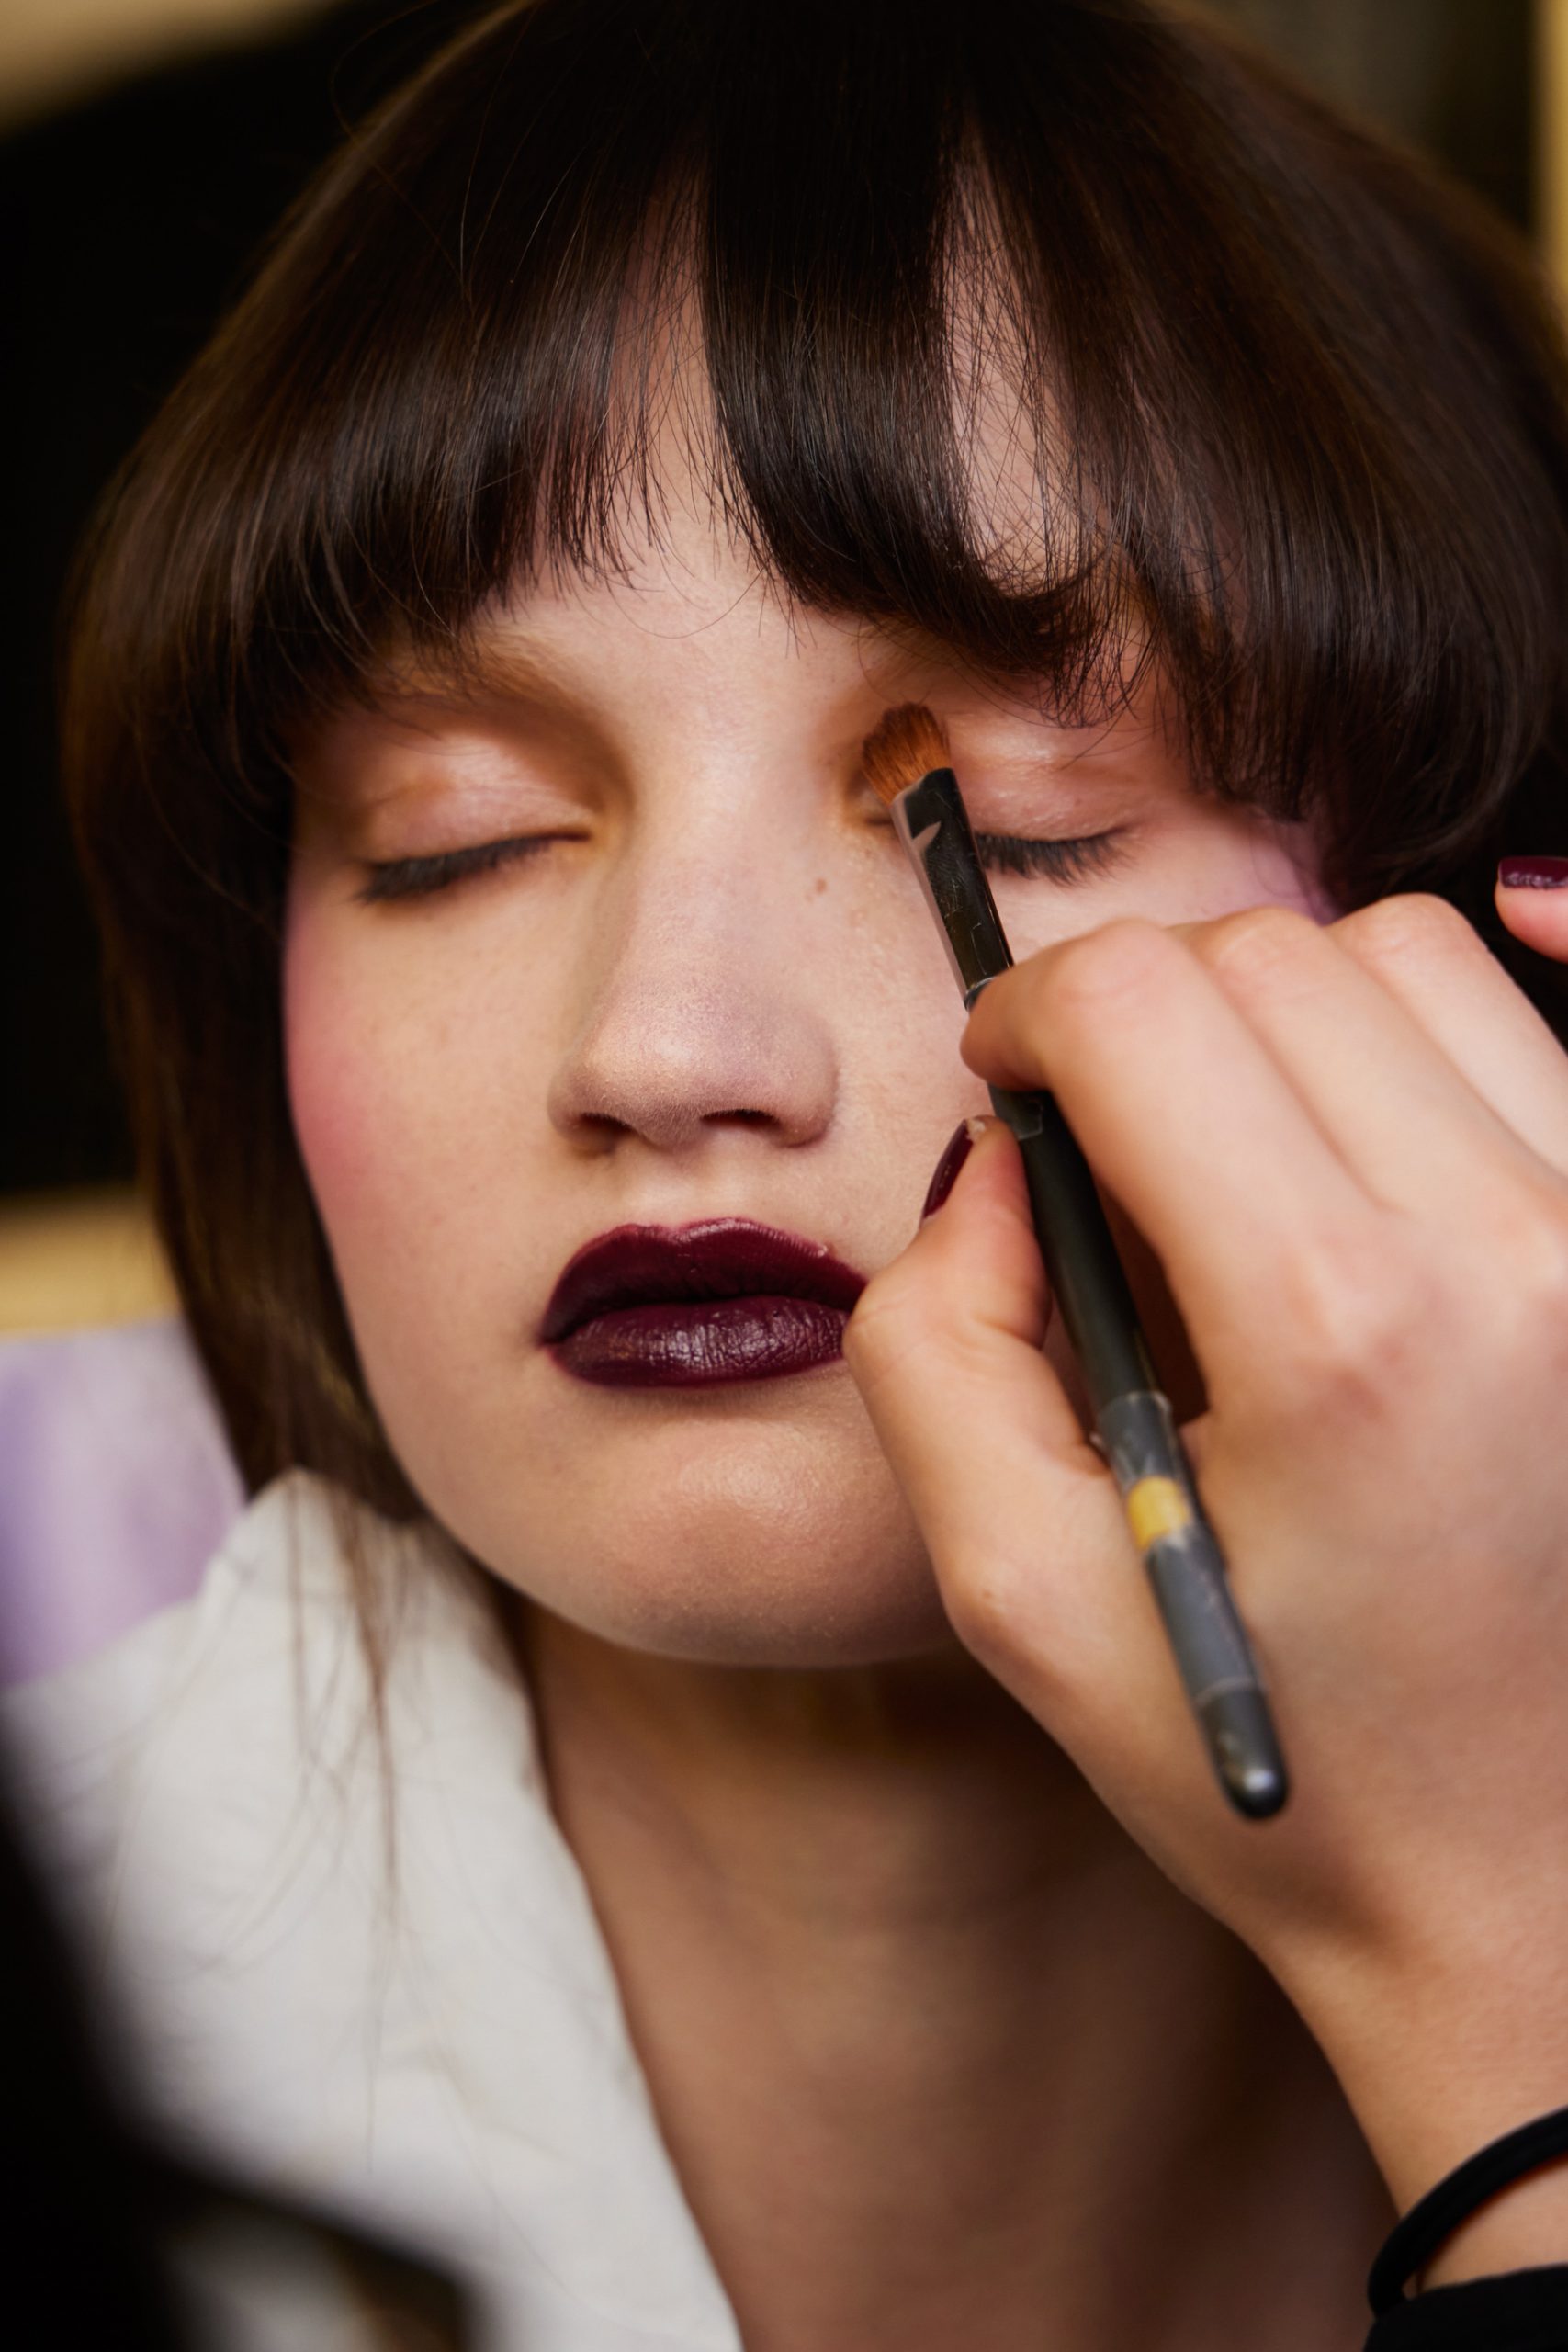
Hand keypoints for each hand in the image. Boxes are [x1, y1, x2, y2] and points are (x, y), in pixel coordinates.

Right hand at [844, 875, 1567, 2266]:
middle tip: (1107, 1143)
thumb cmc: (1272, 1756)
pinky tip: (1358, 1100)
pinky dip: (1429, 1016)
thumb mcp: (1015, 1589)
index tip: (1006, 1086)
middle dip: (1141, 1012)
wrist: (1527, 1888)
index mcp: (1337, 1331)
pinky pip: (1545, 1017)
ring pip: (1411, 952)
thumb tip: (999, 1158)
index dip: (1026, 1016)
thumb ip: (936, 1341)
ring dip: (1282, 1016)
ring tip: (1240, 1161)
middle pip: (1270, 956)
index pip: (1139, 1002)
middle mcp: (1511, 1248)